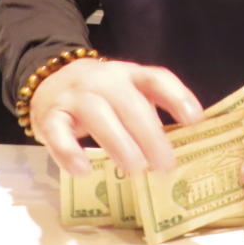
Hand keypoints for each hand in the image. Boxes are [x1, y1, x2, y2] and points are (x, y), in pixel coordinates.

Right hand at [29, 58, 203, 177]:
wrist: (49, 80)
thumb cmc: (101, 94)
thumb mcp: (128, 91)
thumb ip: (150, 110)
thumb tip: (182, 143)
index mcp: (128, 74)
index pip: (156, 78)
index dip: (177, 96)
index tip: (195, 121)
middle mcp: (103, 80)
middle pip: (130, 104)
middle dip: (150, 136)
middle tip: (165, 166)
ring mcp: (75, 96)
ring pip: (98, 115)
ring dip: (119, 144)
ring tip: (135, 170)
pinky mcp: (49, 115)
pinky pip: (58, 132)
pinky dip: (69, 151)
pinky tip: (83, 170)